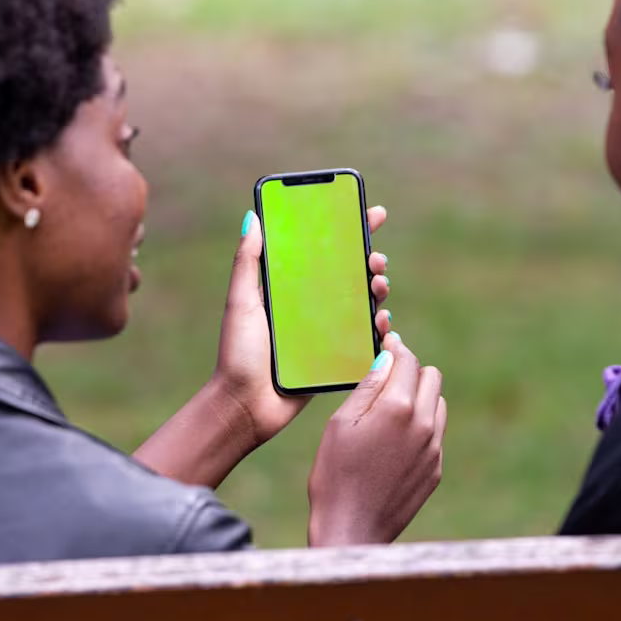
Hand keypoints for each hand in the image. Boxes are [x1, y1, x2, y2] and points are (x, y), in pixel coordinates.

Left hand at [210, 205, 392, 449]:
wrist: (246, 405)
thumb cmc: (237, 353)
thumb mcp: (240, 302)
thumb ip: (247, 262)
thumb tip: (253, 217)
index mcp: (290, 288)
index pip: (323, 251)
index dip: (350, 231)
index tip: (373, 215)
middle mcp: (311, 306)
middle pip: (350, 274)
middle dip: (370, 260)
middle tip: (375, 259)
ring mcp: (326, 331)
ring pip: (363, 303)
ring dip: (378, 289)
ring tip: (379, 285)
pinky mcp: (337, 357)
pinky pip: (365, 338)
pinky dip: (379, 327)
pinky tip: (382, 321)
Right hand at [306, 332, 445, 546]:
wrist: (351, 529)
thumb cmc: (335, 475)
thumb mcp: (341, 424)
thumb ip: (368, 387)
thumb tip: (387, 358)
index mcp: (398, 407)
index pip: (408, 359)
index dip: (395, 348)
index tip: (386, 344)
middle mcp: (424, 424)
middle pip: (431, 376)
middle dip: (410, 371)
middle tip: (386, 379)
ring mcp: (434, 449)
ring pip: (438, 403)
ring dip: (419, 398)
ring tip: (389, 412)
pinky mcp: (436, 469)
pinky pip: (435, 434)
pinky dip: (420, 426)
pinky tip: (394, 441)